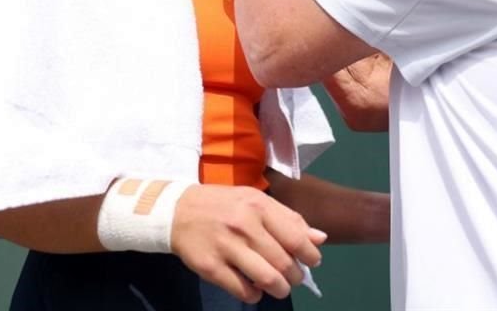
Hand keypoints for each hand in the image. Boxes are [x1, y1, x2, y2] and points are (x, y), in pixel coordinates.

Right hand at [170, 184, 325, 302]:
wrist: (176, 211)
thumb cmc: (224, 205)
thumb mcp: (255, 201)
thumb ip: (288, 219)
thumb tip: (320, 238)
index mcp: (258, 206)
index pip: (296, 238)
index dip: (310, 255)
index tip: (312, 261)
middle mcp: (244, 225)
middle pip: (284, 262)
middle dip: (295, 276)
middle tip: (294, 277)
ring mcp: (226, 247)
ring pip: (267, 280)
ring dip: (280, 289)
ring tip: (279, 287)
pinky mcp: (211, 267)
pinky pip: (243, 290)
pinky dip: (255, 295)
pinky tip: (254, 288)